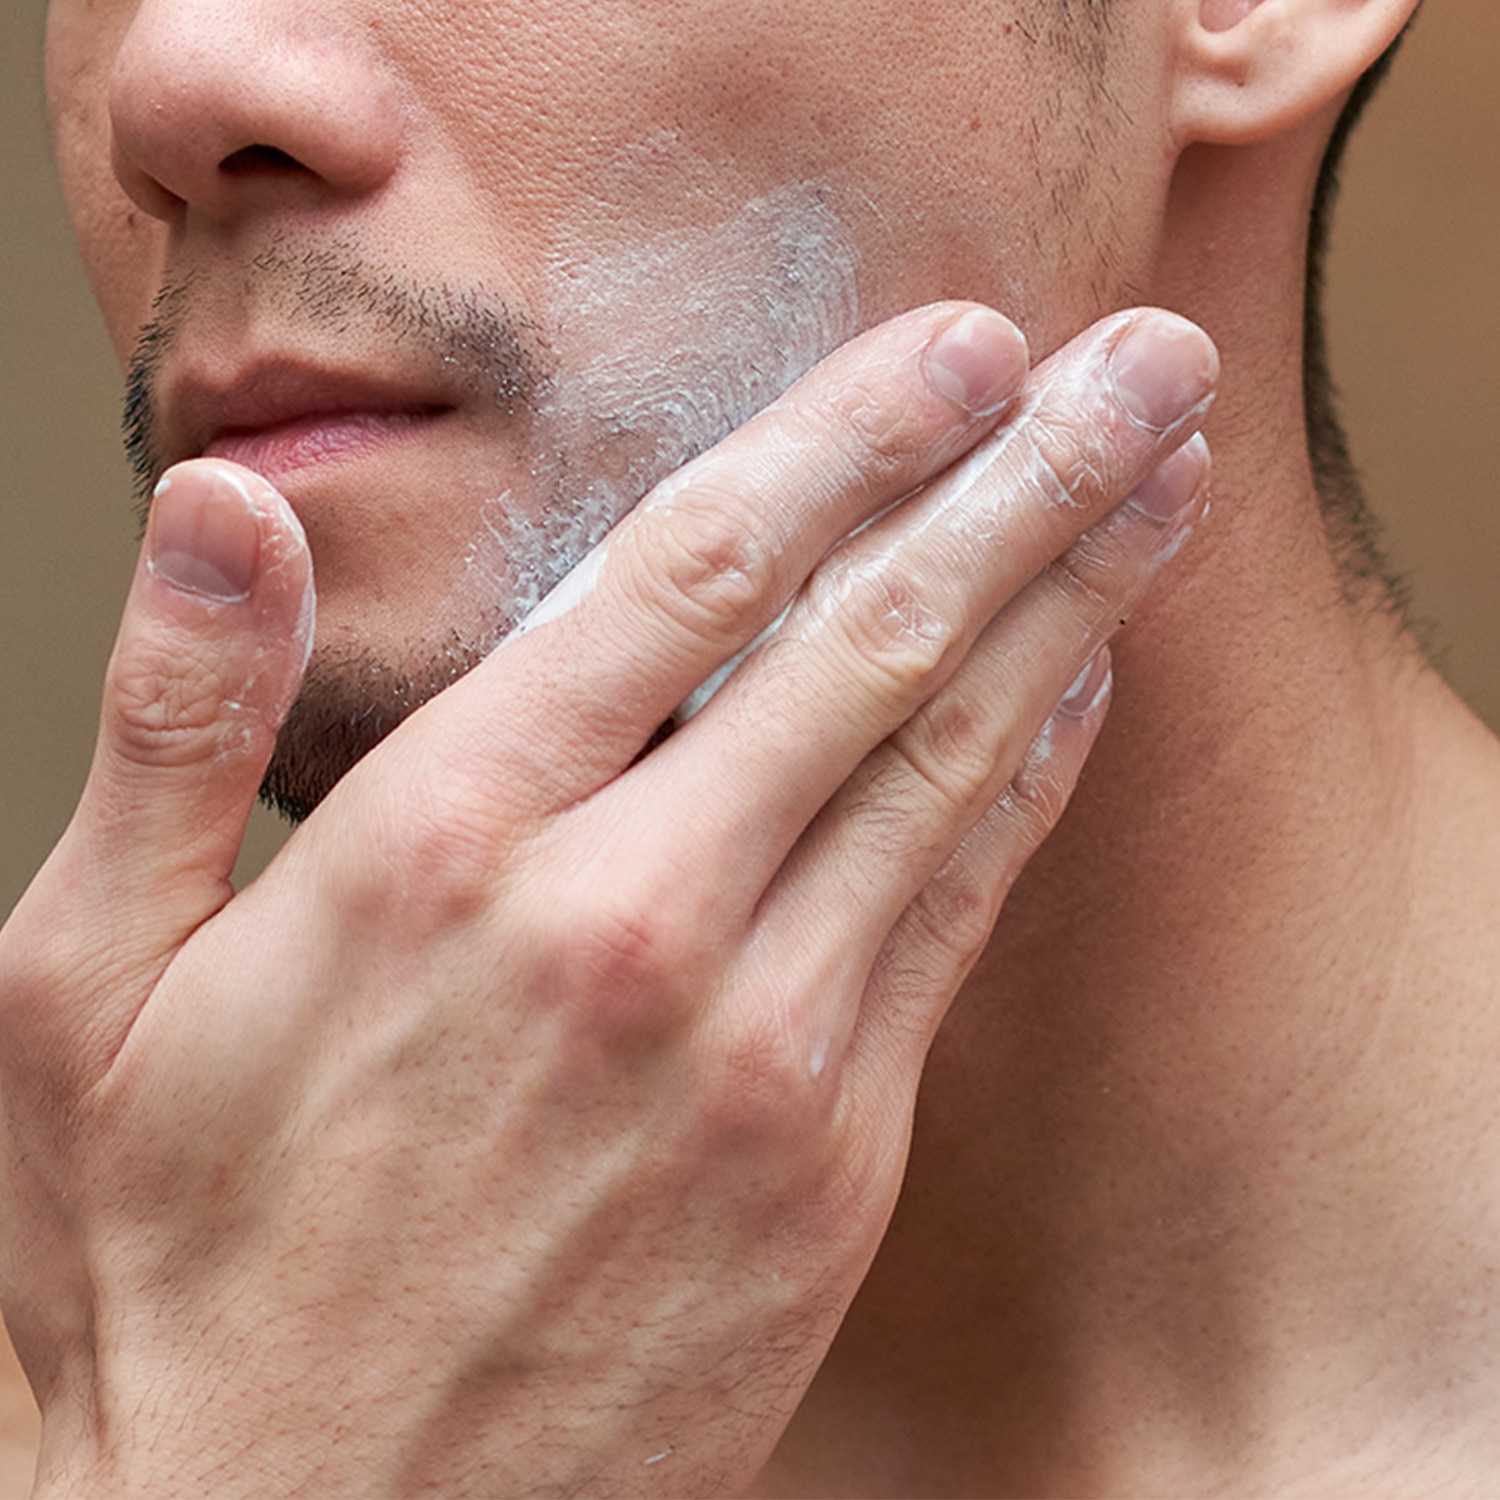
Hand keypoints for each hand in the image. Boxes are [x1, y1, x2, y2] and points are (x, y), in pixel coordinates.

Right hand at [0, 302, 1214, 1496]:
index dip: (843, 439)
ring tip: (1163, 481)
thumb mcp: (78, 989)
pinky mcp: (826, 1162)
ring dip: (1068, 603)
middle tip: (1143, 362)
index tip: (955, 343)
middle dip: (1022, 478)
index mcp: (443, 849)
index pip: (689, 577)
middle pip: (869, 641)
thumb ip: (171, 725)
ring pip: (948, 765)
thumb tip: (220, 507)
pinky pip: (954, 922)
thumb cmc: (168, 1271)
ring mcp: (752, 1052)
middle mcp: (626, 925)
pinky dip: (1026, 786)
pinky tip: (1078, 691)